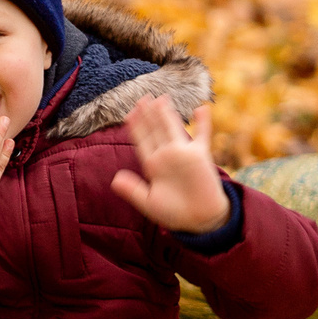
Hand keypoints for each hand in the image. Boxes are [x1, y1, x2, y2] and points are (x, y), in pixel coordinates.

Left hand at [111, 97, 231, 234]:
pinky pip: (202, 136)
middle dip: (148, 114)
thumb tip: (115, 179)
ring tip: (161, 98)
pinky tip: (202, 109)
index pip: (141, 140)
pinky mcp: (201, 157)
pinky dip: (203, 123)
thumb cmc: (174, 213)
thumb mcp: (149, 202)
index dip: (135, 126)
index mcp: (152, 165)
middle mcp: (166, 155)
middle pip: (155, 129)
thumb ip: (133, 190)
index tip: (129, 113)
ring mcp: (184, 154)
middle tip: (142, 97)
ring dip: (167, 113)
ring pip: (173, 128)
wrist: (200, 221)